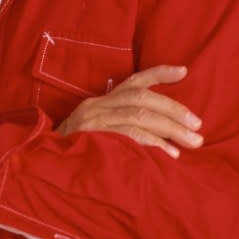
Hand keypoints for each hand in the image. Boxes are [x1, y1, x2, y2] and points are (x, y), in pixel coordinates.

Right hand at [57, 65, 202, 157]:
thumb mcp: (99, 135)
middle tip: (198, 127)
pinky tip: (168, 154)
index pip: (133, 82)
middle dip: (174, 110)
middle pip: (142, 98)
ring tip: (192, 142)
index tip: (184, 71)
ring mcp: (92, 120)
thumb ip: (124, 129)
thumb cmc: (76, 154)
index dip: (159, 74)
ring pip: (139, 115)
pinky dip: (152, 143)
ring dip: (170, 128)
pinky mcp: (91, 136)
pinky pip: (127, 135)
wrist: (40, 166)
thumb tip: (164, 137)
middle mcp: (96, 106)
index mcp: (101, 102)